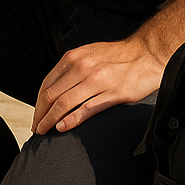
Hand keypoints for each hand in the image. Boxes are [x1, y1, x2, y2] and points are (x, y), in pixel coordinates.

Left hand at [32, 37, 167, 135]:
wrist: (147, 53)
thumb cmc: (118, 56)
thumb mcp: (89, 54)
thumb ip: (72, 67)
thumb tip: (56, 88)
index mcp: (74, 58)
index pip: (47, 84)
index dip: (38, 104)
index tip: (37, 116)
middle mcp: (82, 68)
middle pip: (51, 96)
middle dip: (40, 115)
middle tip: (37, 129)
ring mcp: (97, 81)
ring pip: (64, 103)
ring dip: (50, 120)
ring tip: (44, 131)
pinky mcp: (113, 94)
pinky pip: (86, 109)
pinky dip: (71, 120)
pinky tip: (62, 128)